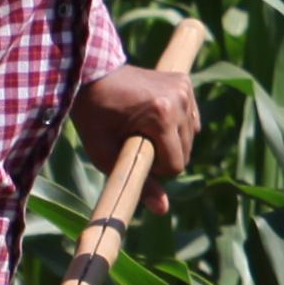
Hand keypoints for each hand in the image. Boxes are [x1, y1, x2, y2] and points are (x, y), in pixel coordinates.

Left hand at [73, 62, 199, 184]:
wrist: (91, 74)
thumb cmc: (94, 117)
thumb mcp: (106, 154)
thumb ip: (138, 182)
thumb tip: (163, 210)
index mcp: (161, 116)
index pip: (176, 165)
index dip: (155, 170)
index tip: (133, 154)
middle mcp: (179, 100)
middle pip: (186, 153)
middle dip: (164, 156)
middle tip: (136, 142)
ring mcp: (184, 88)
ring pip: (191, 137)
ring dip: (171, 141)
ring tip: (144, 128)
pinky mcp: (185, 81)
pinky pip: (191, 118)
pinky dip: (177, 124)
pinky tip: (155, 117)